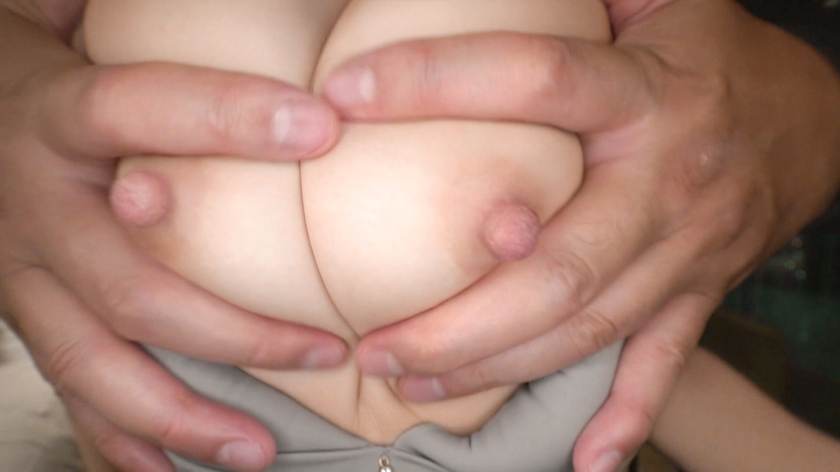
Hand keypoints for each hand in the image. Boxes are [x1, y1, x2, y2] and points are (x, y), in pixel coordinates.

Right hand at [0, 5, 346, 469]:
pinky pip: (67, 390)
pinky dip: (118, 440)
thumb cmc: (43, 74)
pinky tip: (168, 471)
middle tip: (326, 350)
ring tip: (257, 448)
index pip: (139, 110)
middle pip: (132, 285)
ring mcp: (21, 277)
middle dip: (236, 328)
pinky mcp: (24, 316)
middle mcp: (36, 208)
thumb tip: (281, 11)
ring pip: (94, 362)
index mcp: (55, 116)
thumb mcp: (77, 26)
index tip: (322, 128)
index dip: (226, 117)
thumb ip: (153, 26)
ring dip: (180, 414)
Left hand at [322, 0, 839, 469]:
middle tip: (373, 346)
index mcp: (645, 94)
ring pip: (588, 330)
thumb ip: (574, 2)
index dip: (437, 82)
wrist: (813, 121)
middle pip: (558, 269)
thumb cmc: (707, 54)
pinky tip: (584, 460)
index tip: (343, 96)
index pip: (535, 81)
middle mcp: (666, 185)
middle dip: (460, 321)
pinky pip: (662, 364)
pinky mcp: (699, 295)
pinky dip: (625, 416)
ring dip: (497, 366)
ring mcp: (687, 253)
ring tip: (411, 380)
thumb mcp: (654, 1)